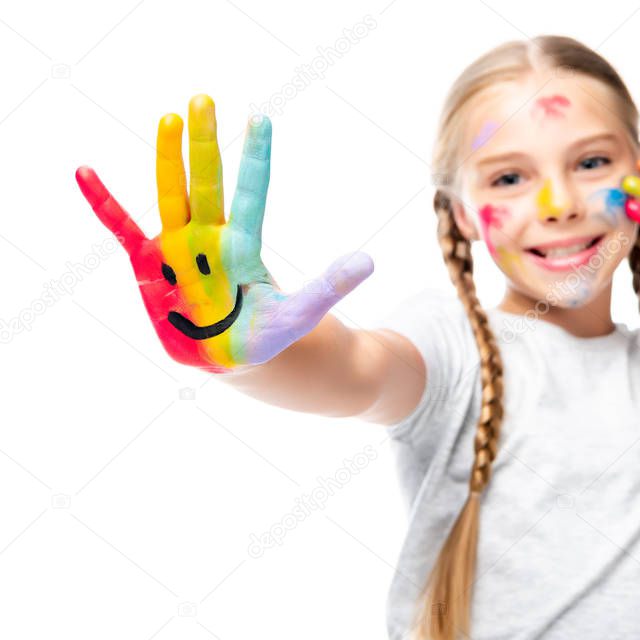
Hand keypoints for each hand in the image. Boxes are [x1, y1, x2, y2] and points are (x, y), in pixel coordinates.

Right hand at [75, 94, 373, 372]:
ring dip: (169, 159)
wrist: (229, 358)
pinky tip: (87, 171)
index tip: (260, 119)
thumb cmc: (264, 335)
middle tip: (203, 100)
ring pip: (171, 195)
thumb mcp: (301, 314)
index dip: (254, 159)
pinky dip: (105, 203)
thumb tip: (370, 260)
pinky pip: (123, 229)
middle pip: (207, 184)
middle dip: (205, 144)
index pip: (251, 194)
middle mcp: (210, 239)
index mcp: (244, 247)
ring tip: (169, 118)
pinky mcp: (148, 265)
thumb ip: (330, 287)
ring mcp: (178, 248)